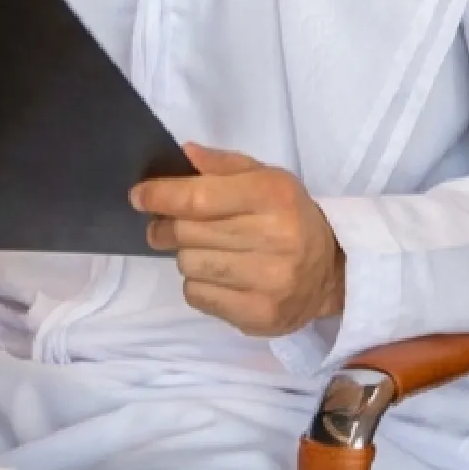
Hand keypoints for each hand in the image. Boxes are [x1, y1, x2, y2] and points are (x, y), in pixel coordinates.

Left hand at [131, 145, 344, 337]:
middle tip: (165, 225)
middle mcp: (275, 238)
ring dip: (185, 256)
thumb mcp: (265, 178)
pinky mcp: (259, 315)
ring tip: (205, 250)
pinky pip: (198, 296)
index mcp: (274, 196)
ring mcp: (269, 282)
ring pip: (188, 265)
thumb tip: (185, 154)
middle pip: (187, 233)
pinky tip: (218, 276)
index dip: (160, 197)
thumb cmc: (288, 216)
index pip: (199, 199)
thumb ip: (223, 165)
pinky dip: (197, 284)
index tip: (138, 196)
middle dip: (166, 226)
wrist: (330, 271)